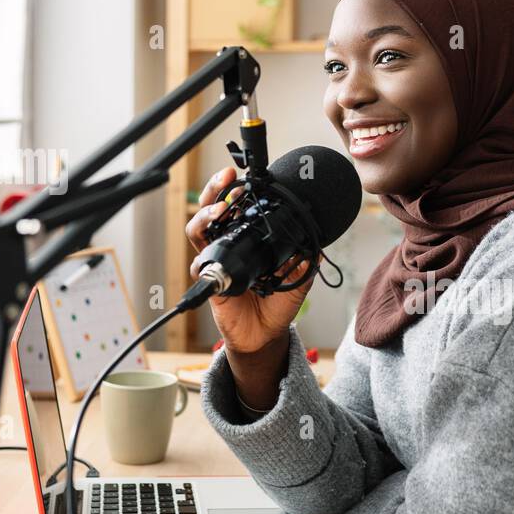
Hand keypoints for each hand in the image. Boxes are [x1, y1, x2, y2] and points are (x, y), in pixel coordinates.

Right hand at [186, 167, 317, 357]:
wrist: (266, 334)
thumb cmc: (277, 304)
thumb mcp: (298, 279)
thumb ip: (304, 262)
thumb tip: (315, 246)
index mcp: (249, 240)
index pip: (238, 209)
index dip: (237, 191)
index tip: (247, 179)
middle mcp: (230, 246)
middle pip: (212, 209)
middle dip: (215, 190)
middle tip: (227, 179)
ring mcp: (217, 262)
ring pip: (198, 230)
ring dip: (206, 214)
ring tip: (221, 208)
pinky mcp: (210, 282)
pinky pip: (199, 266)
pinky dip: (203, 259)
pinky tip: (212, 255)